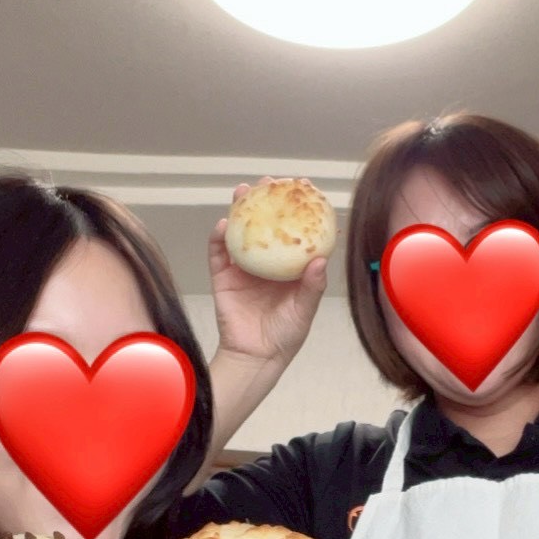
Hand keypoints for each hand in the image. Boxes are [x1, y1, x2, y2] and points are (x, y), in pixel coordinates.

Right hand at [209, 180, 327, 368]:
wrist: (256, 356)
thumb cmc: (285, 335)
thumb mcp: (304, 310)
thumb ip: (312, 286)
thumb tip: (320, 259)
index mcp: (287, 266)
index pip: (292, 231)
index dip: (296, 209)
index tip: (303, 188)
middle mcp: (265, 262)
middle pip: (264, 224)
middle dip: (265, 200)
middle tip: (269, 182)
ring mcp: (242, 268)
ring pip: (240, 232)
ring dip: (239, 210)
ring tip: (243, 192)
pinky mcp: (223, 278)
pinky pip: (218, 254)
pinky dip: (218, 238)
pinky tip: (223, 225)